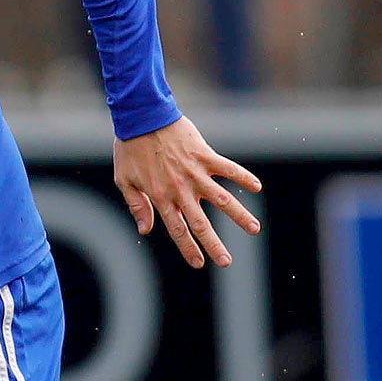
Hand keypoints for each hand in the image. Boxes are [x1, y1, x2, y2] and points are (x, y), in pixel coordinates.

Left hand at [113, 116, 262, 269]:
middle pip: (201, 223)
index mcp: (160, 197)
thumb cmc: (130, 149)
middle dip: (214, 245)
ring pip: (222, 199)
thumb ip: (137, 206)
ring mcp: (195, 172)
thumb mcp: (124, 180)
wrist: (142, 117)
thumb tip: (146, 230)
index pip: (177, 229)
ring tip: (255, 229)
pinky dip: (243, 177)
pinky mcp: (205, 155)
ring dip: (239, 215)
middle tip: (227, 262)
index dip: (188, 248)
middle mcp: (180, 189)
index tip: (199, 263)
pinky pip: (228, 168)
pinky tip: (257, 187)